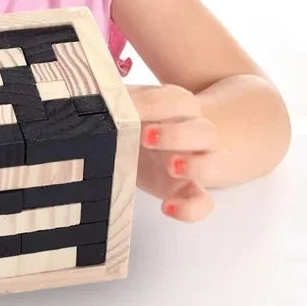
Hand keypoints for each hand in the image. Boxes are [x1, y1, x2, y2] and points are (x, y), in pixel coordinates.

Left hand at [127, 84, 228, 222]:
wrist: (146, 142)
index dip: (154, 103)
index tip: (129, 108)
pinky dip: (191, 208)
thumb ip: (114, 100)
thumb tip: (90, 97)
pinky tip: (167, 207)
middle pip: (202, 129)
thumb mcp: (123, 106)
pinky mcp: (188, 189)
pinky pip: (203, 202)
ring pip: (216, 162)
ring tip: (171, 166)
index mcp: (175, 105)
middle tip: (146, 137)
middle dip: (176, 134)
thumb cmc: (133, 119)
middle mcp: (192, 131)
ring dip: (196, 165)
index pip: (176, 100)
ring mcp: (195, 161)